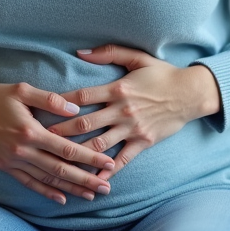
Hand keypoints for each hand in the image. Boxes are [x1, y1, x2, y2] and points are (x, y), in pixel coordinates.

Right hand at [0, 76, 116, 204]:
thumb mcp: (22, 89)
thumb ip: (50, 99)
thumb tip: (76, 109)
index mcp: (30, 130)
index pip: (67, 149)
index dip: (90, 158)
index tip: (109, 163)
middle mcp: (23, 150)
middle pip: (60, 170)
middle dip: (86, 179)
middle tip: (106, 188)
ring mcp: (13, 161)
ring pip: (47, 180)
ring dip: (70, 189)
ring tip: (91, 195)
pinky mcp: (5, 167)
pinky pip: (29, 183)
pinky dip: (46, 192)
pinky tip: (61, 198)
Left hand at [49, 44, 220, 180]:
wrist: (191, 93)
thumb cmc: (163, 73)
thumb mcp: (137, 57)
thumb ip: (108, 53)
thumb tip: (80, 52)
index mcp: (117, 88)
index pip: (82, 97)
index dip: (60, 102)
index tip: (41, 108)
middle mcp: (122, 110)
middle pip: (84, 123)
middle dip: (60, 132)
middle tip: (38, 138)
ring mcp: (132, 128)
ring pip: (99, 144)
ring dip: (77, 153)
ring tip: (57, 160)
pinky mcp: (143, 142)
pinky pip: (121, 159)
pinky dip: (106, 169)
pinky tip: (92, 178)